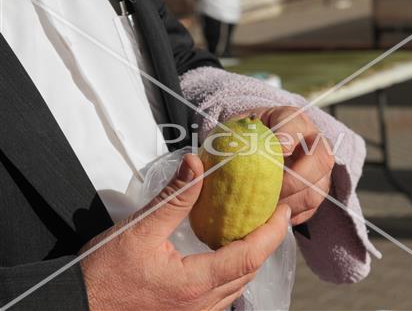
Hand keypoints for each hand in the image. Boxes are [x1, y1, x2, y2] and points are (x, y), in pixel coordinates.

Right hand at [80, 154, 289, 309]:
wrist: (79, 305)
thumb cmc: (104, 274)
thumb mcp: (140, 229)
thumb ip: (174, 198)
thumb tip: (195, 164)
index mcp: (195, 283)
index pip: (249, 256)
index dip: (272, 232)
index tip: (282, 210)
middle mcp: (202, 304)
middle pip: (249, 272)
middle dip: (266, 242)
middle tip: (272, 214)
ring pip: (238, 286)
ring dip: (251, 258)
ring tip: (255, 230)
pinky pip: (223, 294)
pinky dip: (233, 271)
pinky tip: (226, 254)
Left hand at [231, 106, 333, 224]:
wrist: (256, 147)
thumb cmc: (242, 138)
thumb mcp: (231, 132)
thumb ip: (221, 142)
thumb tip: (195, 161)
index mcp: (291, 119)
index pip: (296, 122)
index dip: (289, 136)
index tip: (279, 150)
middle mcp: (313, 141)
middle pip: (321, 158)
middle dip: (296, 178)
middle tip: (272, 190)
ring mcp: (318, 168)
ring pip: (317, 188)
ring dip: (292, 201)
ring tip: (266, 209)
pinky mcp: (316, 190)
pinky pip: (311, 208)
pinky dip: (291, 215)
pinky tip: (270, 217)